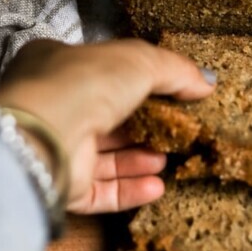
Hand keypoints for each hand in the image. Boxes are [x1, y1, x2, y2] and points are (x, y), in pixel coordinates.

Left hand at [0, 38, 214, 213]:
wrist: (44, 136)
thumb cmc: (85, 83)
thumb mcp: (140, 60)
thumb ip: (176, 70)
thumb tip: (207, 82)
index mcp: (58, 65)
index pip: (104, 73)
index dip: (138, 81)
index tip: (170, 93)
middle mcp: (54, 106)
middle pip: (108, 117)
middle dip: (144, 125)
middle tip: (177, 130)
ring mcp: (57, 148)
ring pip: (106, 157)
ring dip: (140, 158)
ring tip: (168, 159)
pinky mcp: (62, 187)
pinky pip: (102, 190)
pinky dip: (130, 188)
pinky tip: (157, 186)